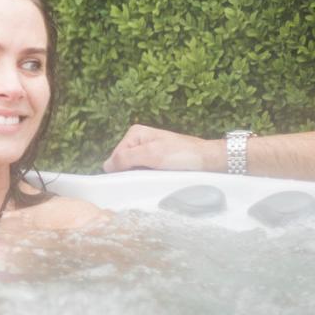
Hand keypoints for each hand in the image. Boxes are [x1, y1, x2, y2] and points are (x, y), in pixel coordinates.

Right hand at [103, 124, 218, 172]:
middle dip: (132, 173)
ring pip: (134, 170)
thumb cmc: (182, 154)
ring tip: (154, 180)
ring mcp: (148, 152)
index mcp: (135, 134)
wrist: (208, 160)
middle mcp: (140, 141)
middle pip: (124, 163)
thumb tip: (106, 166)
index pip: (115, 156)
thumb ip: (127, 158)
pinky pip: (145, 173)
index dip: (122, 169)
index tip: (134, 177)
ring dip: (141, 177)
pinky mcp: (157, 163)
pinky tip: (157, 181)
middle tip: (146, 179)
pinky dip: (149, 179)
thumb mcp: (152, 154)